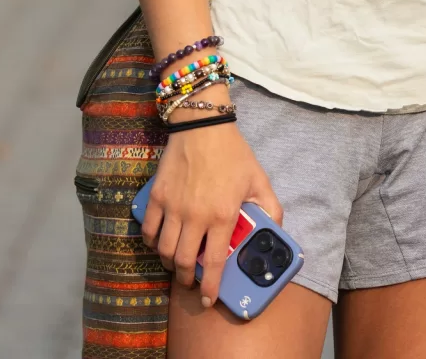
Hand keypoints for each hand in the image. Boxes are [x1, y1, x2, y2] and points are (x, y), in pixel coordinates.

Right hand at [138, 112, 281, 311]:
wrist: (202, 126)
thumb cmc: (233, 153)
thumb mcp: (259, 180)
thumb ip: (270, 207)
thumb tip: (275, 230)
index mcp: (222, 216)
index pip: (215, 263)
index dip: (211, 288)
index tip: (208, 300)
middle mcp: (195, 217)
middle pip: (184, 262)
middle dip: (187, 279)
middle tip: (190, 281)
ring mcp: (173, 208)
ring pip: (165, 250)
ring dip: (170, 263)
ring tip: (177, 263)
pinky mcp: (157, 198)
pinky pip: (149, 231)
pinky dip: (153, 243)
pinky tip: (160, 243)